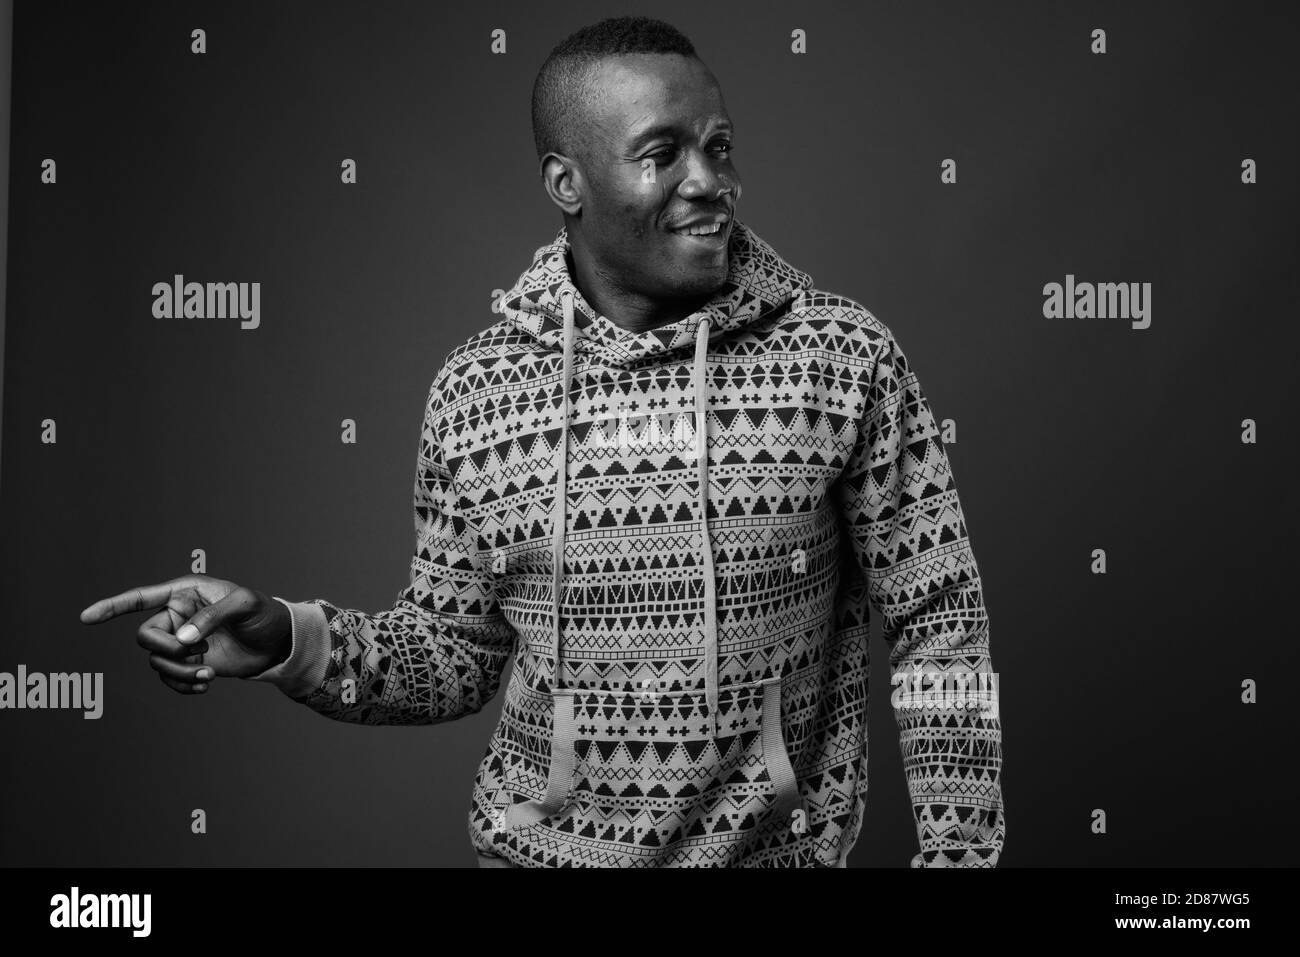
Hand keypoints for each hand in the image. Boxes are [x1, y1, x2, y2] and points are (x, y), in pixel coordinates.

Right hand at [79, 575, 291, 693]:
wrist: (277, 642)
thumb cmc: (263, 614)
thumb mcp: (245, 604)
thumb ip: (213, 616)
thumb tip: (183, 639)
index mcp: (185, 593)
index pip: (141, 598)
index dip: (112, 607)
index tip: (86, 618)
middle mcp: (177, 616)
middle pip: (146, 637)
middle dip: (167, 650)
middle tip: (198, 652)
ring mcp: (181, 641)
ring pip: (156, 662)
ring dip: (179, 673)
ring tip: (208, 676)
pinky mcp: (188, 663)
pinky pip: (168, 678)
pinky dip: (181, 686)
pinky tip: (204, 686)